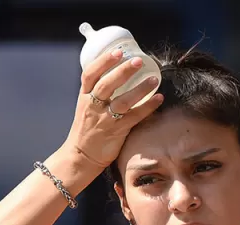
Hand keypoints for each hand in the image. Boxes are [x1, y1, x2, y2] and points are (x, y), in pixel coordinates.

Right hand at [64, 50, 163, 168]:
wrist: (80, 157)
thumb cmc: (86, 130)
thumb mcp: (86, 106)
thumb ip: (98, 92)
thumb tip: (118, 73)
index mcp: (84, 97)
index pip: (90, 75)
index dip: (103, 61)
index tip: (118, 51)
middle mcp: (92, 106)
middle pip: (106, 85)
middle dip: (122, 71)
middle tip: (138, 60)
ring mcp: (104, 120)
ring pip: (122, 102)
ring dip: (139, 89)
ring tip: (154, 79)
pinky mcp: (116, 132)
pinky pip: (134, 117)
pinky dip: (147, 107)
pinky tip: (158, 99)